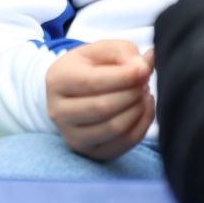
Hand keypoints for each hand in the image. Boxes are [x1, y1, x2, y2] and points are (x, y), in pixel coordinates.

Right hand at [44, 40, 153, 161]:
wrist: (72, 94)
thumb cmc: (89, 68)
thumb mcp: (100, 51)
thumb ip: (123, 52)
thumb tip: (145, 64)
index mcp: (57, 80)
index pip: (92, 82)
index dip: (123, 77)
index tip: (144, 70)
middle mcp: (58, 111)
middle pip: (103, 107)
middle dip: (132, 94)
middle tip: (144, 83)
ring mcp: (71, 135)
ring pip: (114, 128)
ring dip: (138, 110)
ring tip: (144, 94)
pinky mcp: (89, 151)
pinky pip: (123, 143)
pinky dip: (141, 126)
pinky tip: (144, 109)